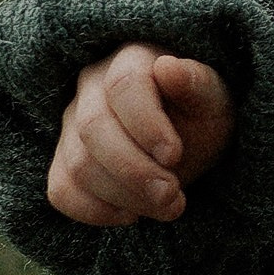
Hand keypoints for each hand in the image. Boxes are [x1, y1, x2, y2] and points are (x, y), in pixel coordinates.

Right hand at [47, 46, 236, 224]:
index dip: (145, 124)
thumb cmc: (200, 114)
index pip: (123, 85)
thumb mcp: (212, 100)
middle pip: (93, 128)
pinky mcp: (64, 160)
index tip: (174, 156)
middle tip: (173, 197)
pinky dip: (95, 211)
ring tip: (168, 206)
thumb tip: (169, 68)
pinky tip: (132, 214)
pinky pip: (61, 190)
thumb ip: (196, 84)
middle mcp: (92, 86)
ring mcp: (72, 124)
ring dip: (124, 196)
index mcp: (131, 60)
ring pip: (78, 164)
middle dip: (135, 171)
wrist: (186, 142)